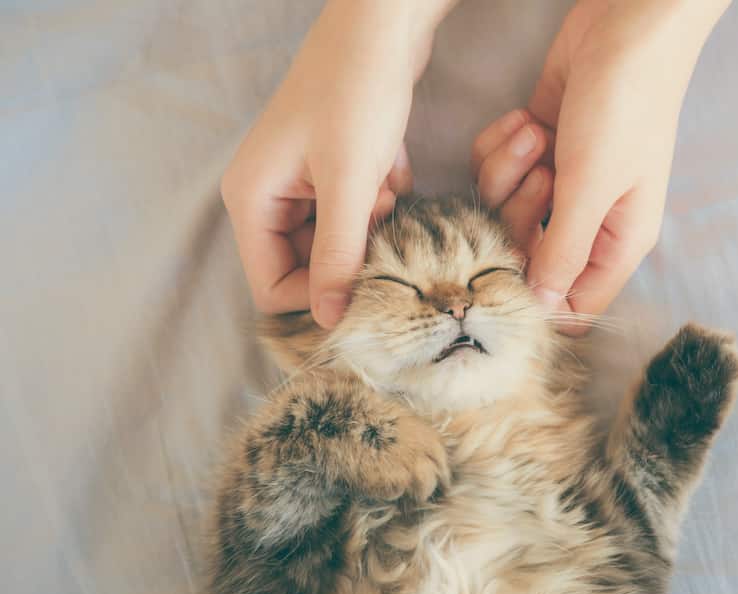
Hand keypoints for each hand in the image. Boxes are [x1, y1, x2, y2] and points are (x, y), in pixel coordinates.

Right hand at [221, 0, 452, 327]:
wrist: (381, 25)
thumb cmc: (357, 92)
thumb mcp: (349, 182)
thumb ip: (337, 255)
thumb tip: (329, 321)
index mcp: (252, 201)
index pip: (271, 287)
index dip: (317, 295)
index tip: (365, 280)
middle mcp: (268, 196)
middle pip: (307, 265)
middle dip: (351, 251)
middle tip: (378, 217)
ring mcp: (298, 182)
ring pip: (338, 239)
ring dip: (369, 224)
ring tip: (383, 184)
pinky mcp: (329, 169)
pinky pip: (355, 211)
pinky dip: (378, 197)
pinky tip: (387, 162)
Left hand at [473, 0, 730, 333]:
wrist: (623, 28)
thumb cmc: (624, 107)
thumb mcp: (593, 187)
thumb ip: (563, 252)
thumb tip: (543, 307)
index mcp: (615, 242)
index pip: (573, 304)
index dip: (539, 294)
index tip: (514, 265)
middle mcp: (586, 219)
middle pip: (523, 255)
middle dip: (518, 215)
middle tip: (546, 173)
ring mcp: (558, 183)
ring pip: (500, 208)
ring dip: (508, 170)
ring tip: (540, 134)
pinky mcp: (533, 151)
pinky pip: (493, 169)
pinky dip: (501, 145)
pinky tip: (528, 118)